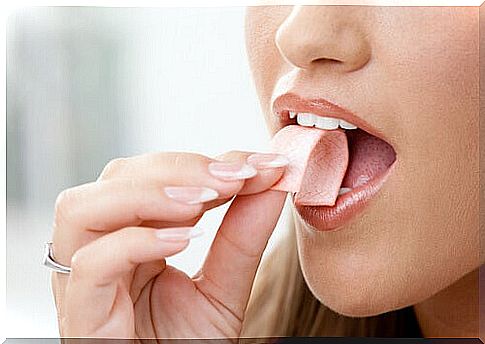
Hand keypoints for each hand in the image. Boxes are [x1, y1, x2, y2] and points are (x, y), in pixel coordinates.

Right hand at [50, 151, 286, 337]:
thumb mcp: (226, 284)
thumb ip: (244, 234)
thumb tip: (271, 177)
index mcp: (129, 237)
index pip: (150, 176)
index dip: (201, 162)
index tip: (258, 163)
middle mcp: (98, 251)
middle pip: (114, 179)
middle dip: (178, 169)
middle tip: (235, 176)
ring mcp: (82, 284)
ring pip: (82, 208)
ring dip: (152, 192)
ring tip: (208, 199)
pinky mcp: (82, 319)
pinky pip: (90, 266)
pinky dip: (138, 241)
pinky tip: (185, 239)